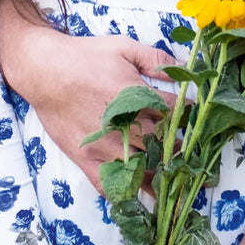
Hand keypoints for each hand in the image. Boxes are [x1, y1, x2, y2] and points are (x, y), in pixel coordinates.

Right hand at [0, 1, 176, 191]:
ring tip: (178, 178)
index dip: (191, 115)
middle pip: (164, 143)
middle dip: (182, 146)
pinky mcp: (86, 159)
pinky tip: (144, 197)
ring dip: (162, 172)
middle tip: (194, 151)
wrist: (45, 71)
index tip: (200, 118)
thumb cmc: (85, 57)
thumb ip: (155, 59)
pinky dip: (128, 193)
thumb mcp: (124, 47)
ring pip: (143, 168)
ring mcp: (105, 146)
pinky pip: (110, 185)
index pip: (176, 112)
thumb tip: (183, 67)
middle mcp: (124, 125)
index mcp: (138, 97)